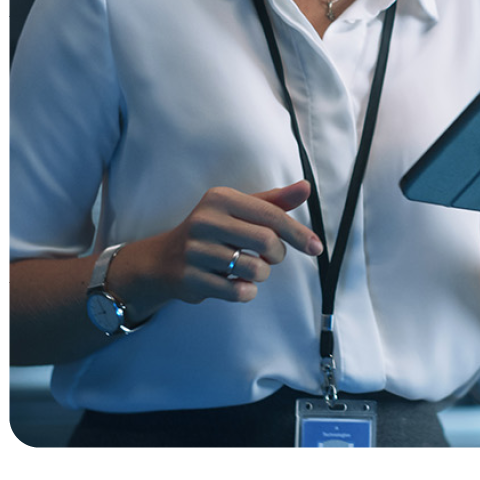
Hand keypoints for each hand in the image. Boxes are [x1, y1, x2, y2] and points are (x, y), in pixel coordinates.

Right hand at [125, 179, 323, 311]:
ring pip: (255, 269)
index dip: (298, 233)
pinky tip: (237, 284)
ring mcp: (196, 250)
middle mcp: (206, 220)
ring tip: (249, 269)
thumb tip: (306, 187)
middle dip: (277, 254)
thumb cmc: (212, 231)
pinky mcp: (191, 278)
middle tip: (269, 257)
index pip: (271, 215)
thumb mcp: (239, 210)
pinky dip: (247, 292)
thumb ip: (274, 201)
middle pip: (267, 241)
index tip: (316, 247)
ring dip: (261, 275)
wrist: (163, 259)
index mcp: (221, 198)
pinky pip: (238, 292)